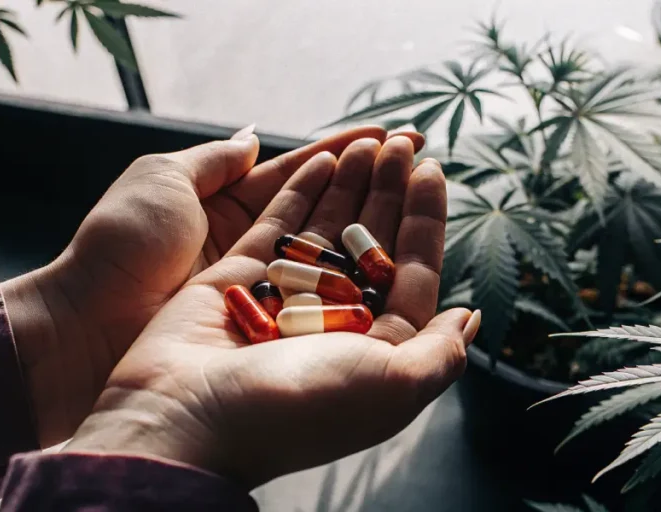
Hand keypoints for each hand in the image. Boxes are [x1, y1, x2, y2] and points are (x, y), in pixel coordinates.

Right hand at [63, 137, 480, 486]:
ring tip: (370, 141)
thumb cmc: (301, 409)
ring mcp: (283, 299)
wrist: (191, 418)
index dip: (425, 221)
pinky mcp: (239, 279)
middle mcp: (331, 324)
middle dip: (389, 192)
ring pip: (326, 231)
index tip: (432, 170)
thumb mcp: (393, 389)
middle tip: (400, 142)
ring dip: (350, 185)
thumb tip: (469, 318)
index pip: (410, 272)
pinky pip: (276, 227)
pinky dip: (300, 193)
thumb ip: (438, 353)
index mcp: (372, 350)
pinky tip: (323, 159)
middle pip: (370, 244)